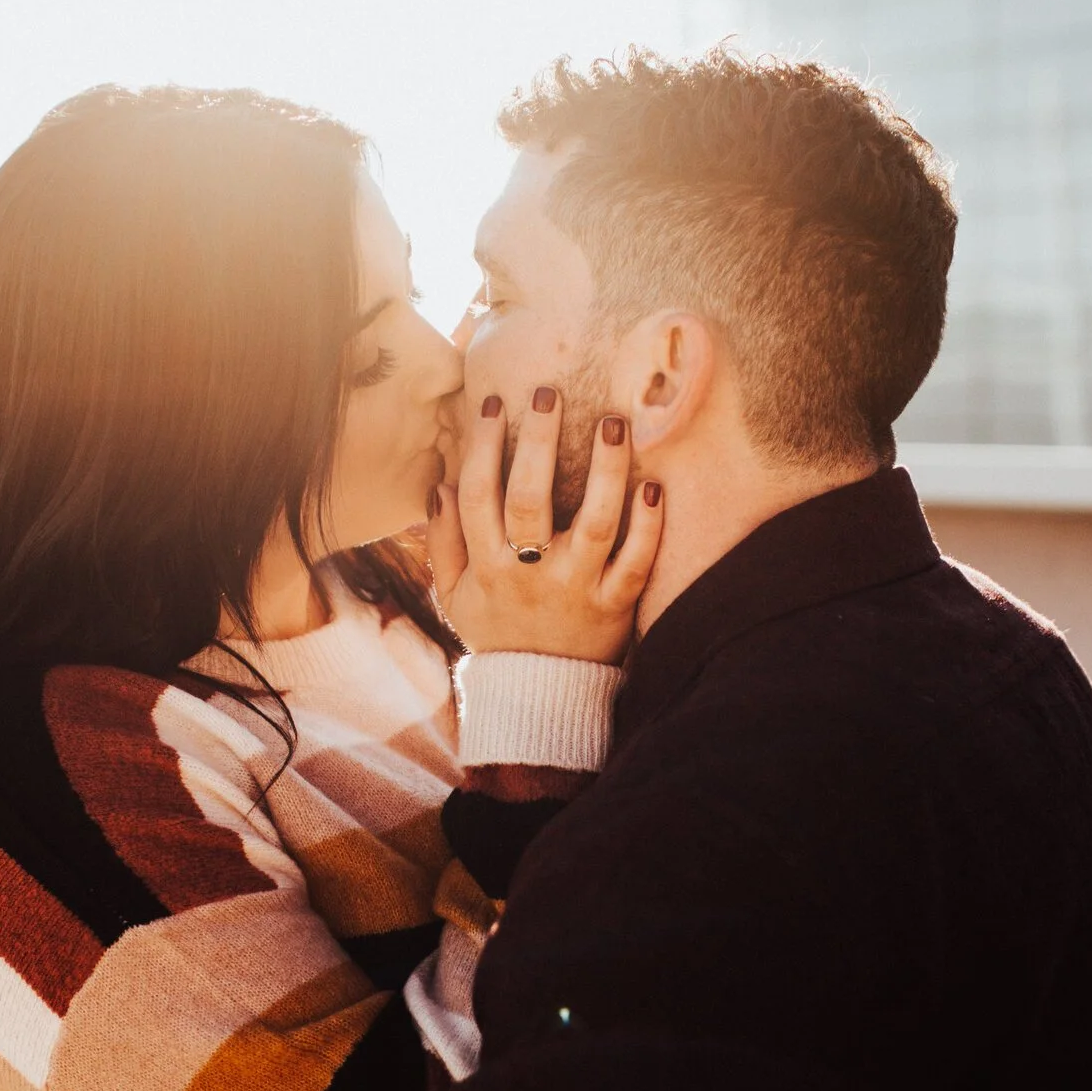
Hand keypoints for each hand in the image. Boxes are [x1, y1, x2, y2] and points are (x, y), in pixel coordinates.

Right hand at [426, 386, 662, 661]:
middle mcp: (529, 575)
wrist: (538, 697)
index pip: (478, 495)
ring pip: (593, 523)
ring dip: (604, 470)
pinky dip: (647, 526)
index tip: (494, 403)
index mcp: (487, 567)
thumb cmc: (497, 633)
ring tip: (613, 423)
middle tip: (549, 393)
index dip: (482, 446)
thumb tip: (439, 482)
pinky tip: (652, 486)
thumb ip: (444, 541)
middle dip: (537, 442)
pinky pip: (636, 563)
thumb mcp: (455, 595)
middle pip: (529, 499)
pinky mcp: (616, 607)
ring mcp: (576, 590)